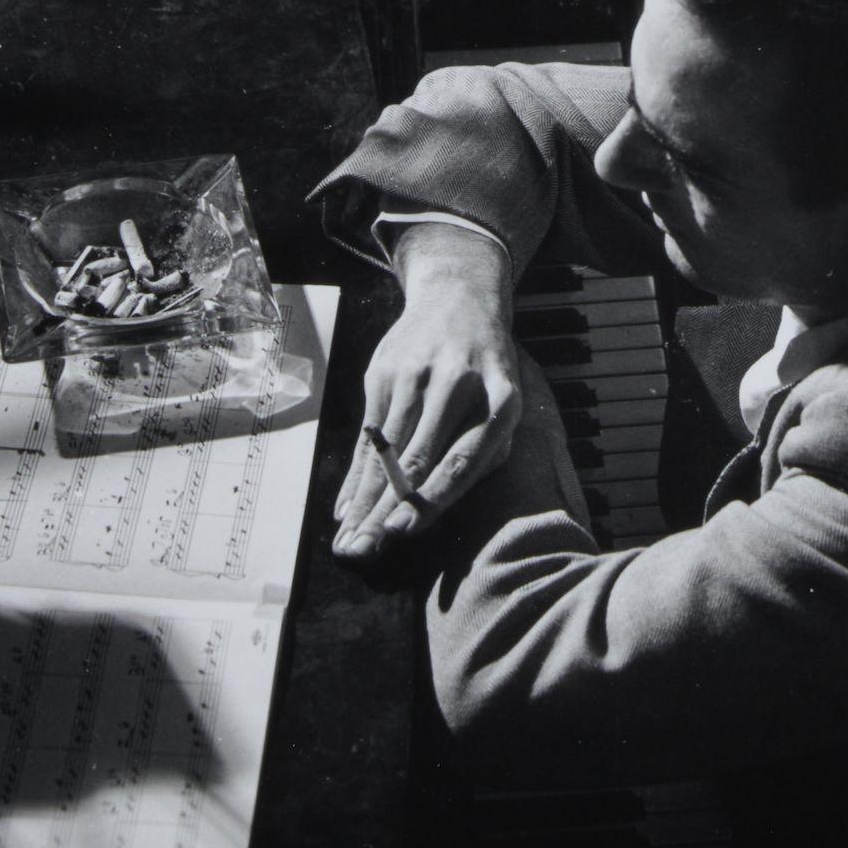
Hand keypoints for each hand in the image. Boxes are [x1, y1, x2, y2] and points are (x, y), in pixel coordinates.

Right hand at [333, 225, 519, 561]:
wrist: (461, 296)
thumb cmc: (486, 373)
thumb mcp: (501, 406)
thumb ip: (479, 459)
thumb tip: (430, 516)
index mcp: (501, 398)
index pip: (463, 458)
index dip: (430, 499)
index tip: (402, 533)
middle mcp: (458, 382)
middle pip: (418, 457)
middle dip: (386, 510)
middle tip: (363, 551)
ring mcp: (418, 372)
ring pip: (386, 449)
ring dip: (364, 500)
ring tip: (349, 540)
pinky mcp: (384, 368)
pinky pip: (367, 432)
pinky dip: (356, 474)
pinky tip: (346, 506)